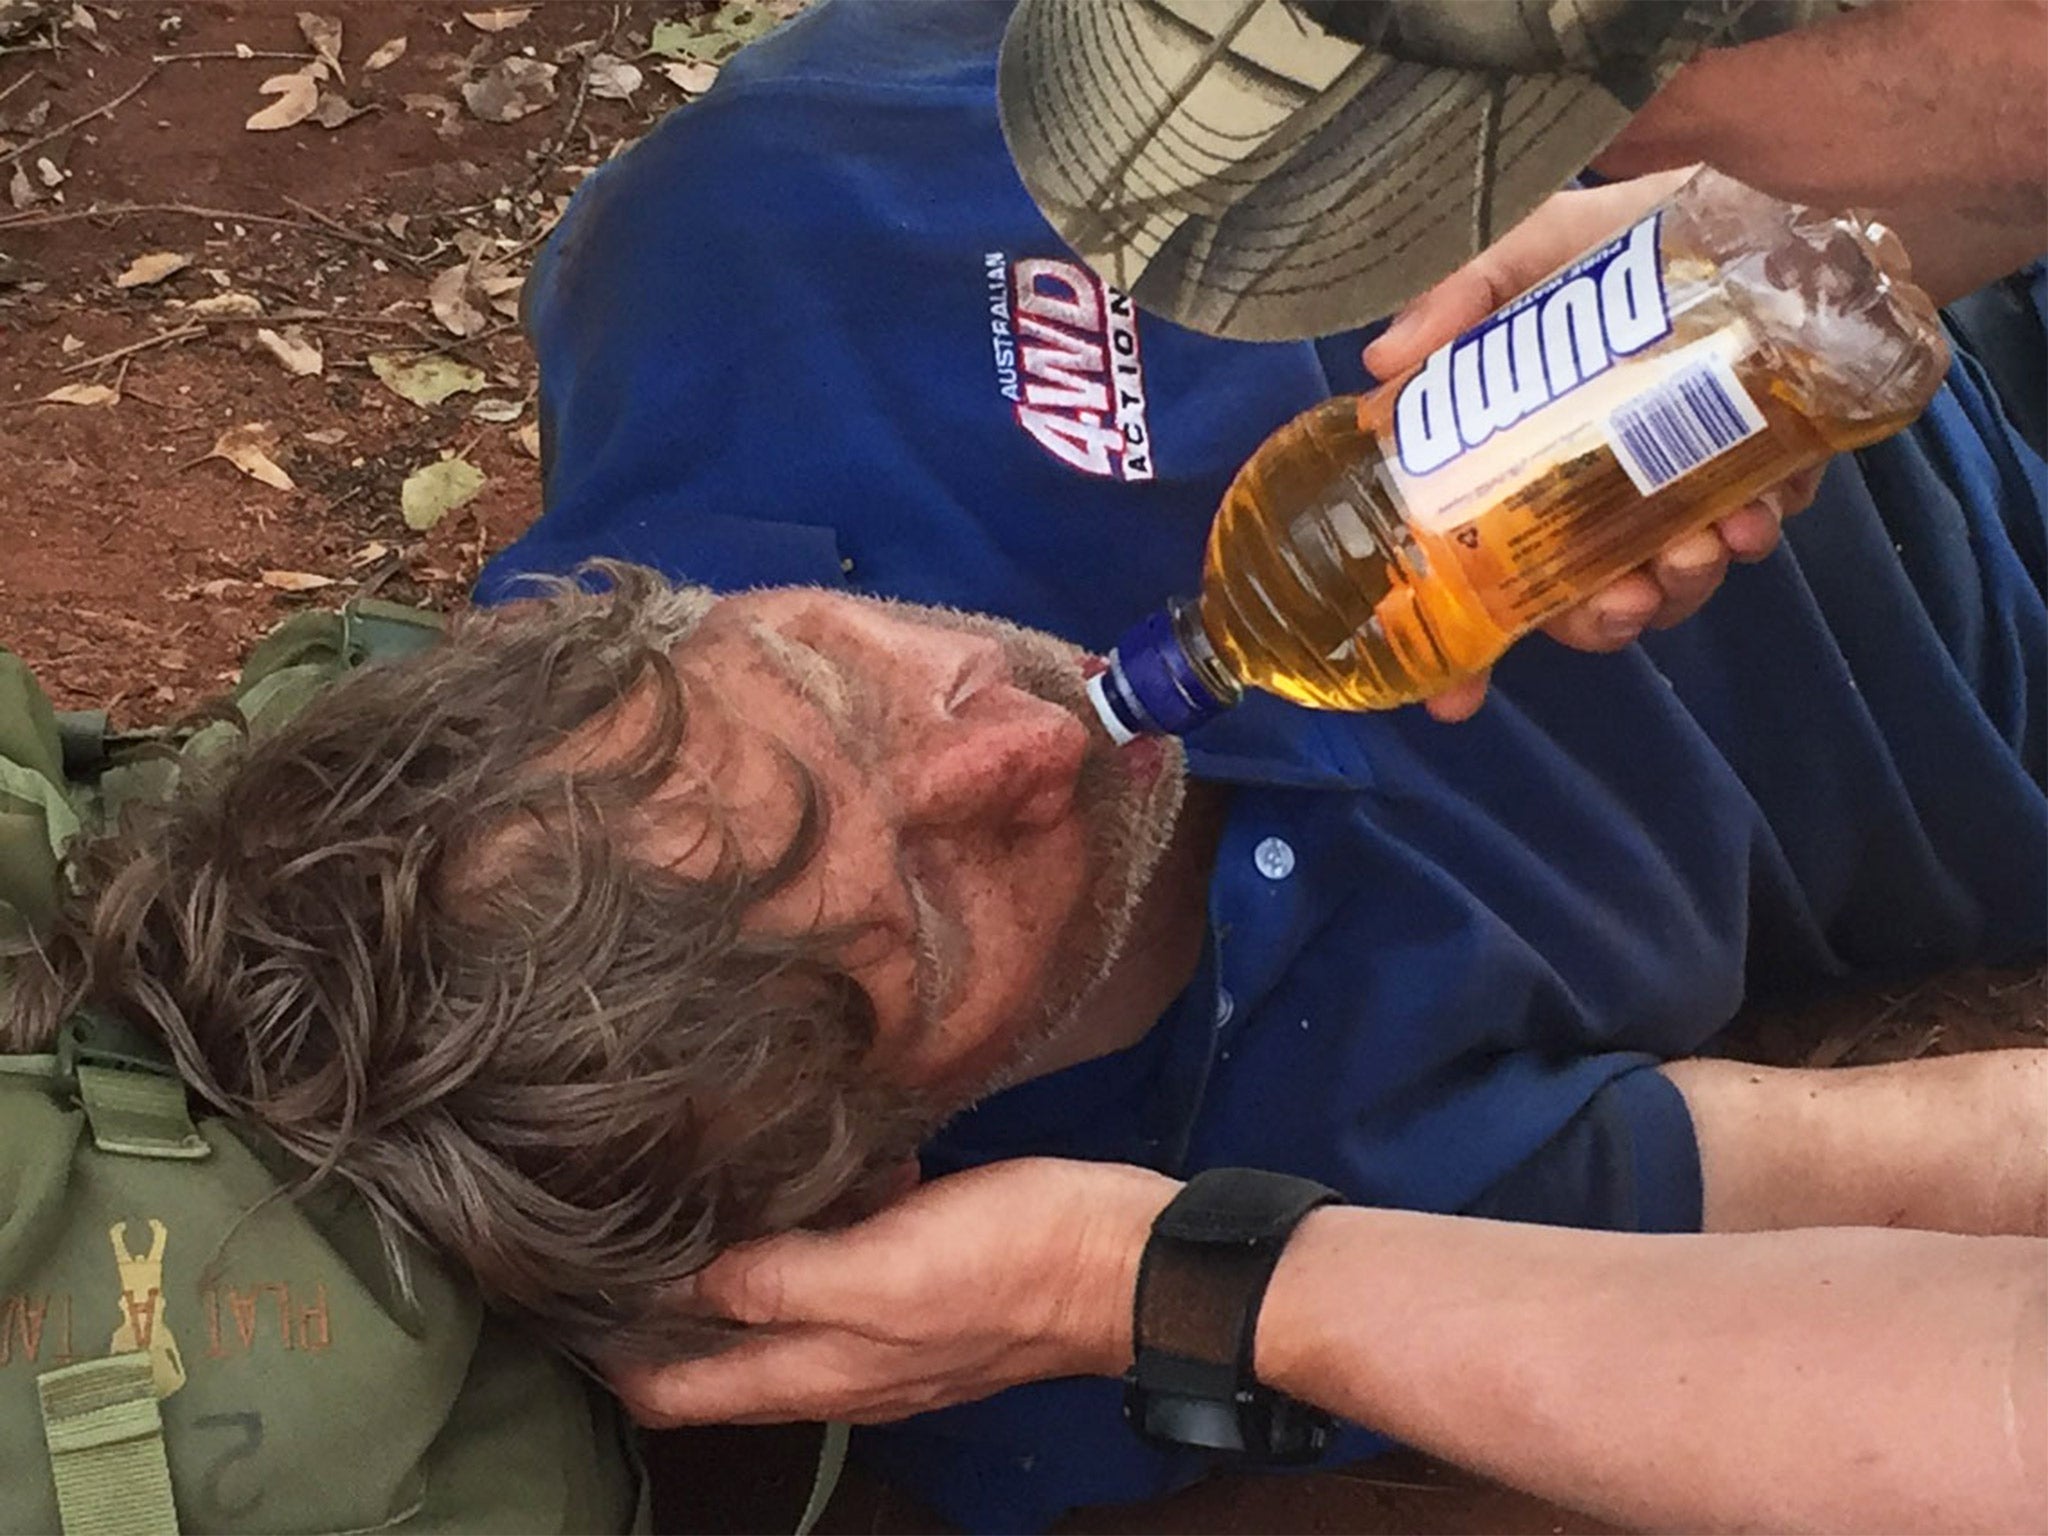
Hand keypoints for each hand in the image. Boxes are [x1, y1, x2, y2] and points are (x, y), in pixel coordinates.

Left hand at [609, 1159, 1179, 1425]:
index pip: (675, 1392)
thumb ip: (779, 1282)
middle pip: (715, 1358)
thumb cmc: (1012, 1262)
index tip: (561, 1291)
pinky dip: (808, 1237)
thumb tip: (678, 1285)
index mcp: (818, 1370)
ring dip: (729, 1269)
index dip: (612, 1356)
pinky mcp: (922, 1289)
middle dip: (655, 1310)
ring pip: (773, 1312)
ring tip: (684, 1197)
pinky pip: (838, 1272)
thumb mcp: (883, 1269)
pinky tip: (812, 1174)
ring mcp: (883, 1333)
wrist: (1128, 1263)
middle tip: (605, 1231)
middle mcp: (838, 1367)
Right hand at [1362, 169, 1824, 723]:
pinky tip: (1750, 514)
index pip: (1484, 579)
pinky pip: (1751, 534)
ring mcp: (1679, 492)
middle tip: (1619, 600)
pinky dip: (1749, 536)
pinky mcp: (1761, 476)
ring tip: (1690, 548)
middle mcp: (1597, 496)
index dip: (1464, 653)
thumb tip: (1379, 364)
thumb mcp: (1537, 251)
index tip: (1454, 703)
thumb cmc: (1633, 235)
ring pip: (1669, 585)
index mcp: (1528, 464)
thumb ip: (1464, 298)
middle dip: (1599, 621)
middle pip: (1581, 604)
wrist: (1771, 194)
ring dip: (1677, 586)